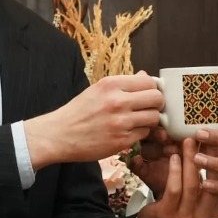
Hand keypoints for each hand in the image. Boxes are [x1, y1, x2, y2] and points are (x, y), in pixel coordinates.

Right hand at [24, 72, 162, 168]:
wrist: (60, 135)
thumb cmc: (79, 111)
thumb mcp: (98, 90)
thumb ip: (123, 83)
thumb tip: (146, 76)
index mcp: (111, 84)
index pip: (149, 82)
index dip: (153, 88)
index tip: (149, 94)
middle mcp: (118, 101)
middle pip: (157, 99)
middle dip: (156, 104)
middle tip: (148, 108)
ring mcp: (121, 122)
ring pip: (154, 118)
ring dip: (149, 120)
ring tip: (138, 120)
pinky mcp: (122, 141)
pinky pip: (144, 134)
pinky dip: (140, 133)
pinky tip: (129, 131)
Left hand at [131, 138, 217, 217]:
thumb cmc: (179, 205)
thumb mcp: (198, 193)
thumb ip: (208, 176)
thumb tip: (216, 142)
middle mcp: (206, 215)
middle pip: (215, 181)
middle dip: (212, 155)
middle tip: (208, 134)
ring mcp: (188, 217)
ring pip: (193, 183)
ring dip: (191, 159)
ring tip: (189, 140)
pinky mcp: (170, 214)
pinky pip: (175, 189)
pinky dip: (175, 171)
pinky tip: (174, 157)